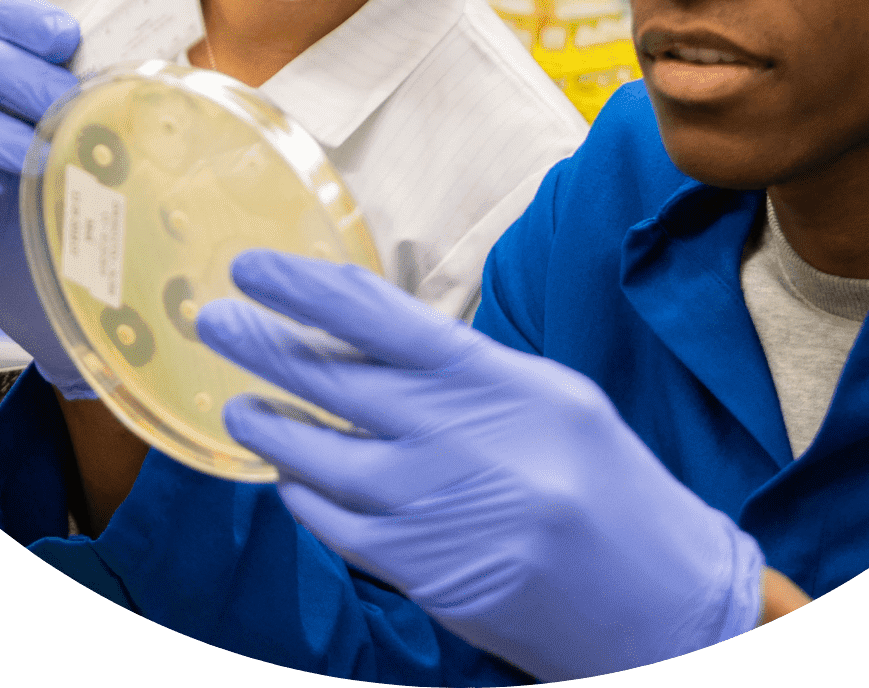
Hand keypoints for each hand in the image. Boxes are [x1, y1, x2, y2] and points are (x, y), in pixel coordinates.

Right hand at [0, 0, 92, 397]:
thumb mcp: (123, 152)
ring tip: (33, 158)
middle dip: (15, 77)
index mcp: (21, 78)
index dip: (25, 20)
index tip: (64, 39)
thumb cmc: (104, 210)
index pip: (5, 21)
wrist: (86, 295)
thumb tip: (166, 74)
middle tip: (60, 109)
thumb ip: (129, 108)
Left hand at [196, 251, 768, 682]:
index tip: (254, 267)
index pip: (374, 316)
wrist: (656, 600)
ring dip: (270, 425)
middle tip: (213, 319)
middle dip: (263, 343)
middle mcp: (451, 438)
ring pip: (316, 456)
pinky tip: (290, 478)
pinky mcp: (417, 572)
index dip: (303, 287)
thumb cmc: (611, 482)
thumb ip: (465, 367)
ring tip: (240, 403)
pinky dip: (304, 496)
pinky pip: (334, 525)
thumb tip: (379, 343)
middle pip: (331, 378)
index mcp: (492, 378)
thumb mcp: (551, 394)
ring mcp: (427, 510)